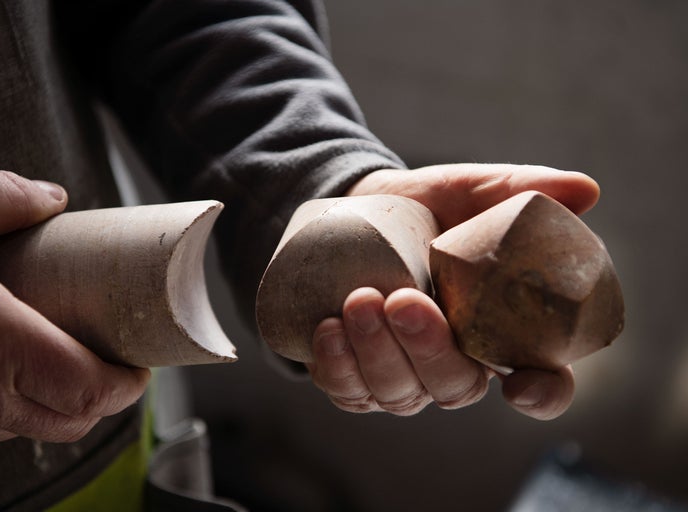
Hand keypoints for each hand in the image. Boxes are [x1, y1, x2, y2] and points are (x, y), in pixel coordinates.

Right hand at [0, 171, 150, 452]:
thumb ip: (1, 195)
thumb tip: (53, 197)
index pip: (88, 390)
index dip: (126, 386)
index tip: (141, 367)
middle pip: (72, 421)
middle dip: (105, 400)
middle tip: (116, 365)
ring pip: (30, 429)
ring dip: (62, 405)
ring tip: (73, 362)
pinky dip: (14, 407)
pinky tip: (10, 369)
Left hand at [306, 164, 597, 419]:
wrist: (352, 208)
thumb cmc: (424, 206)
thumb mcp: (468, 191)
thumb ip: (521, 190)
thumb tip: (584, 191)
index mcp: (498, 333)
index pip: (540, 382)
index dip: (542, 394)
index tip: (522, 385)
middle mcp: (454, 363)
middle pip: (455, 388)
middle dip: (428, 352)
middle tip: (403, 302)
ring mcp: (402, 377)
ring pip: (398, 394)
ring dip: (377, 354)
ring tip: (357, 301)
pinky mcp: (354, 378)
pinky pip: (348, 391)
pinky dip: (338, 365)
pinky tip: (327, 328)